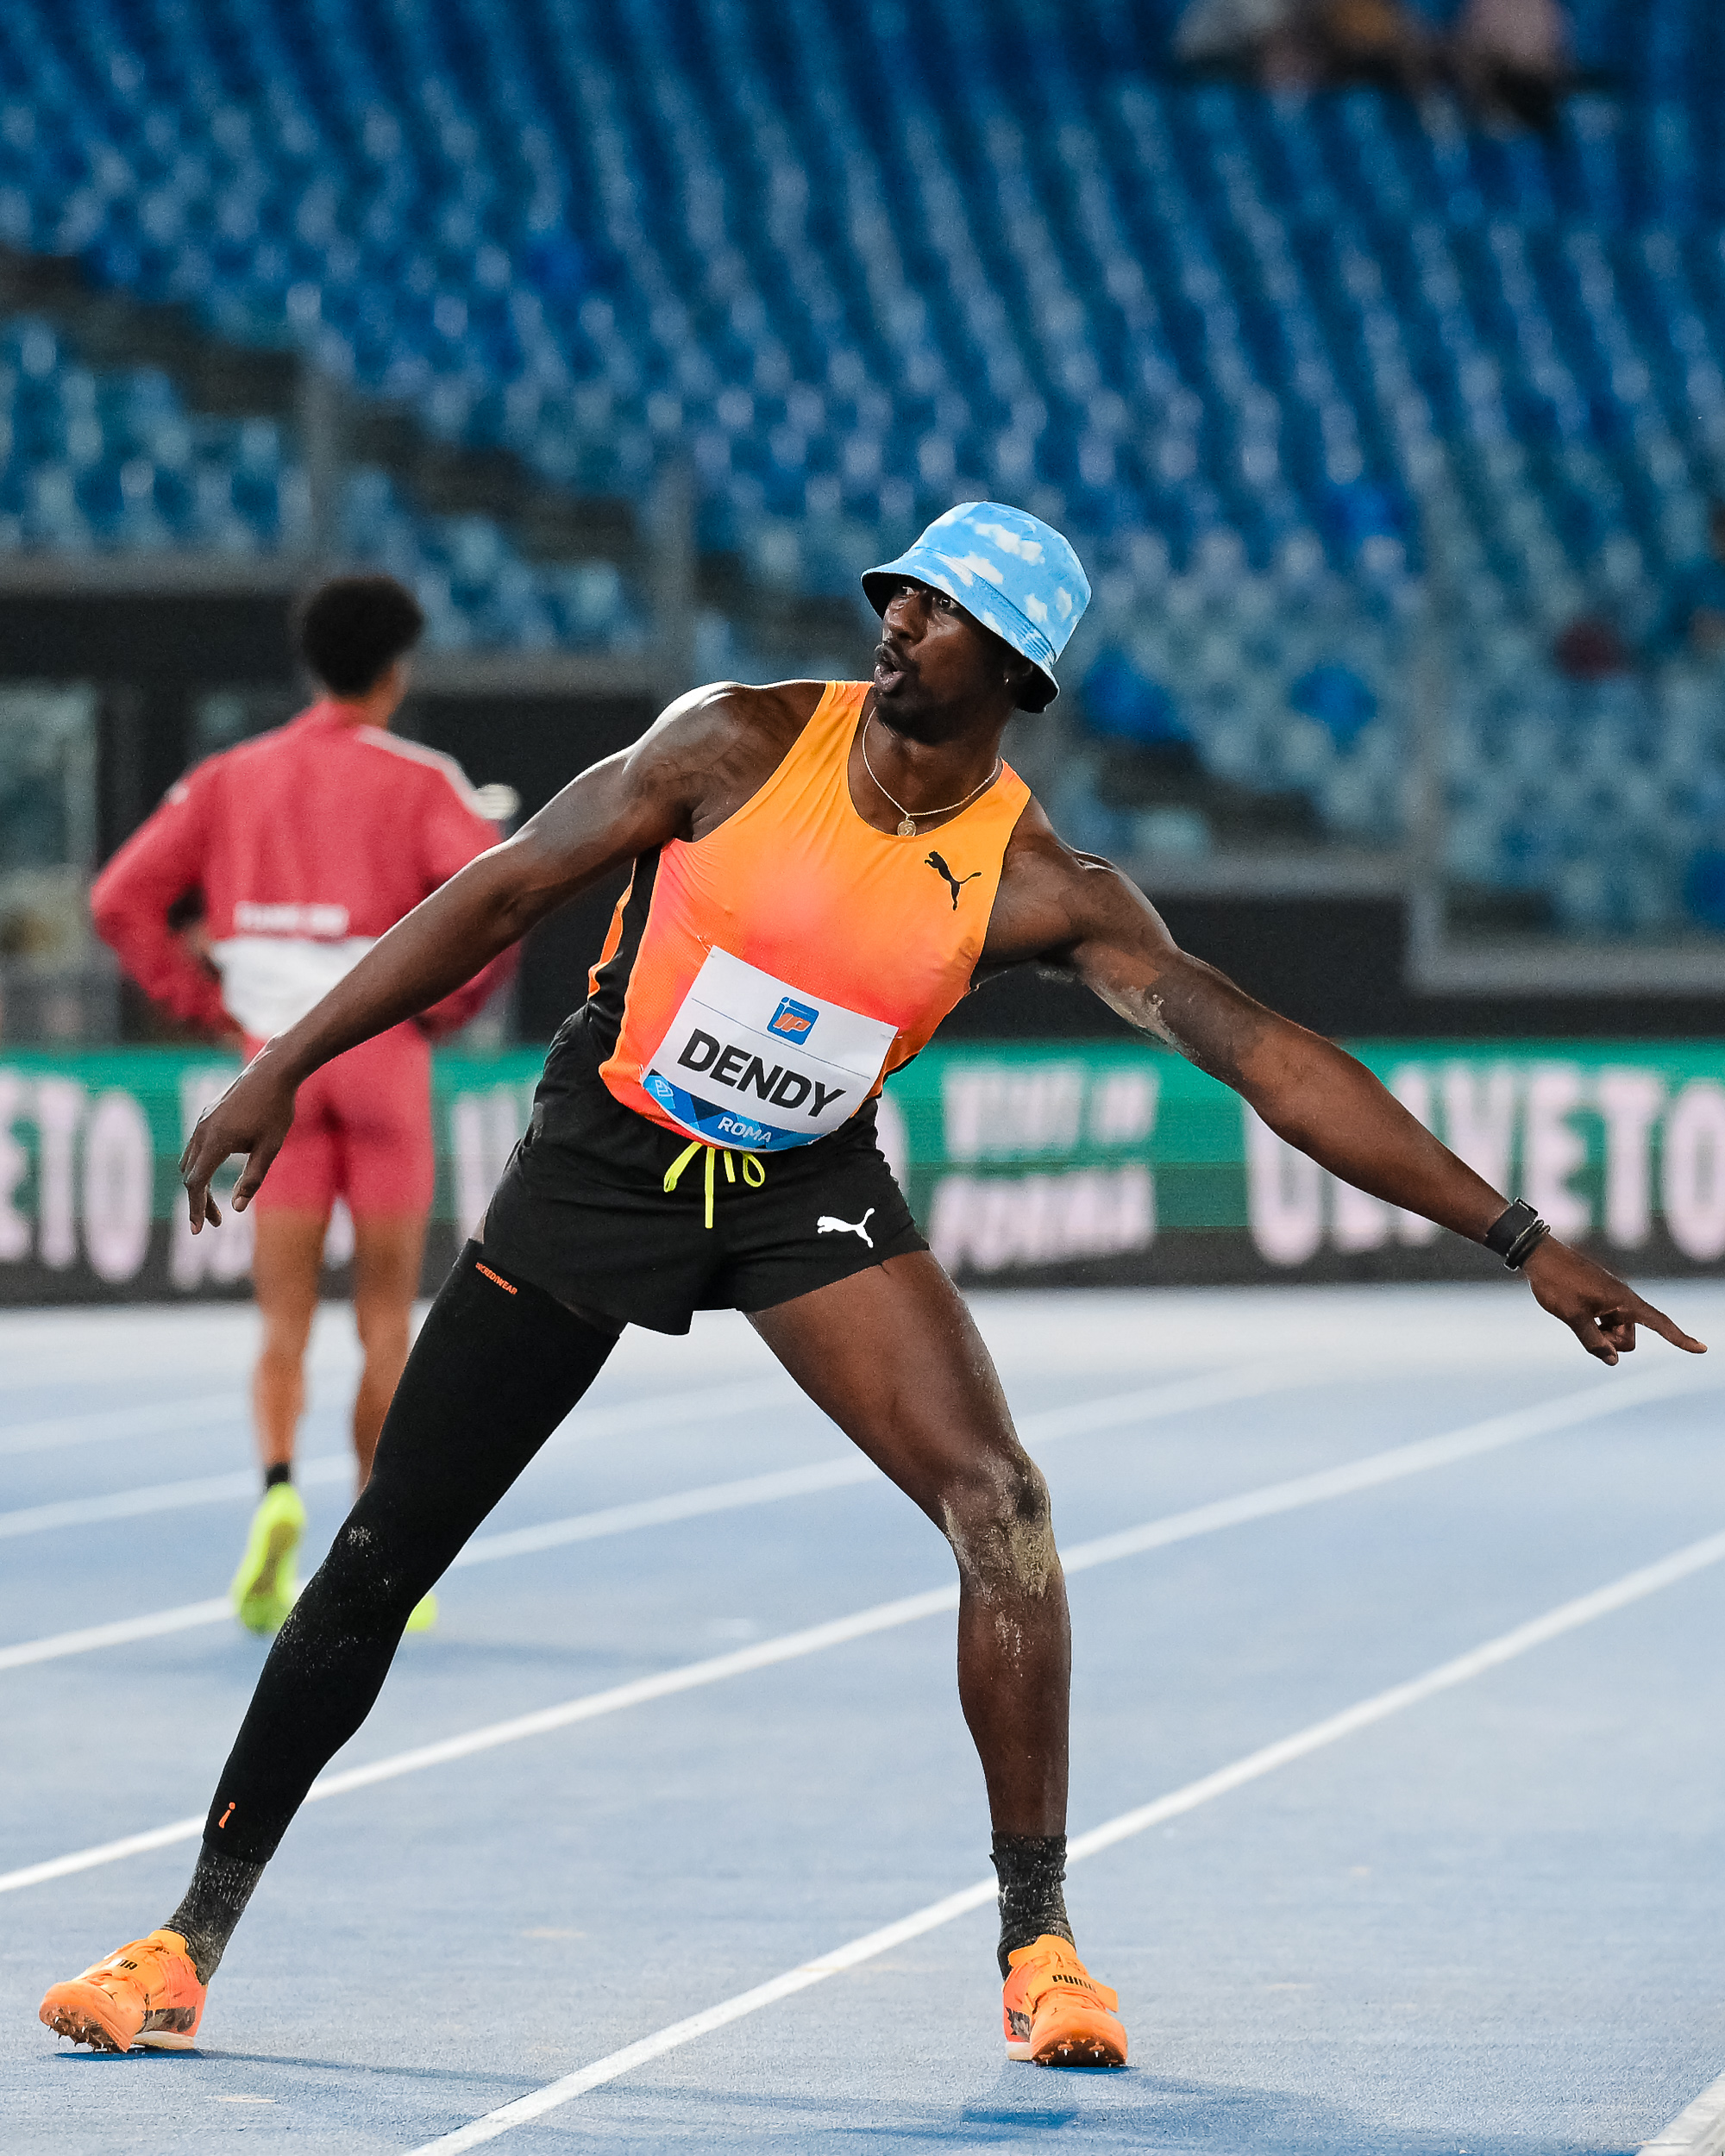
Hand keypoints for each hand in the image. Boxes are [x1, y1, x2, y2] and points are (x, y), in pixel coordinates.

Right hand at [177, 1051, 297, 1229]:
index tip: (199, 1230)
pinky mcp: (207, 1114)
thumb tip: (237, 1208)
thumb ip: (253, 1179)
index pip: (197, 1184)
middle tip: (216, 1223)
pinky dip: (199, 1165)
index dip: (196, 1209)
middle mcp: (202, 1131)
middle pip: (190, 1176)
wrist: (273, 1071)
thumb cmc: (276, 1110)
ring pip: (189, 1161)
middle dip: (200, 1201)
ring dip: (198, 1184)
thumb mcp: (270, 1148)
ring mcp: (202, 1121)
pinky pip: (195, 1146)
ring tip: (215, 1203)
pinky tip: (214, 1174)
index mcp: (215, 1142)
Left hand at [1523, 1239, 1707, 1365]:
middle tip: (1585, 1326)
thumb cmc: (1557, 1283)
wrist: (1539, 1256)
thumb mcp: (1573, 1317)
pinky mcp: (1599, 1298)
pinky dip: (1595, 1326)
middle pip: (1629, 1337)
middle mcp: (1623, 1299)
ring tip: (1576, 1315)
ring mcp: (1610, 1299)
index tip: (1703, 1349)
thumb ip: (1593, 1342)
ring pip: (1615, 1332)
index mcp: (1624, 1301)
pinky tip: (1576, 1313)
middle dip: (1611, 1342)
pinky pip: (1604, 1321)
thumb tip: (1613, 1360)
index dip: (1680, 1339)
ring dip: (1600, 1334)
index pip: (1660, 1324)